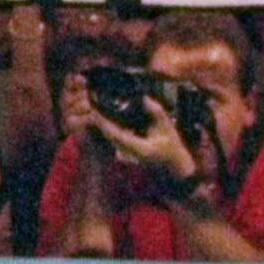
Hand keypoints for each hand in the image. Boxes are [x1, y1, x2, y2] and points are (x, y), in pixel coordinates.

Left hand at [80, 99, 198, 185]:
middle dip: (98, 120)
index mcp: (139, 148)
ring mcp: (125, 154)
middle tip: (91, 103)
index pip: (115, 135)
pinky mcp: (123, 151)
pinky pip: (112, 138)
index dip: (103, 122)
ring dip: (101, 123)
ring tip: (95, 105)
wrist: (173, 165)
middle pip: (107, 135)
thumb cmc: (172, 147)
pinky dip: (107, 127)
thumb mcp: (168, 128)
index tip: (95, 110)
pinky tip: (103, 114)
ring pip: (108, 137)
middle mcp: (128, 153)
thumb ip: (157, 113)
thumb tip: (145, 98)